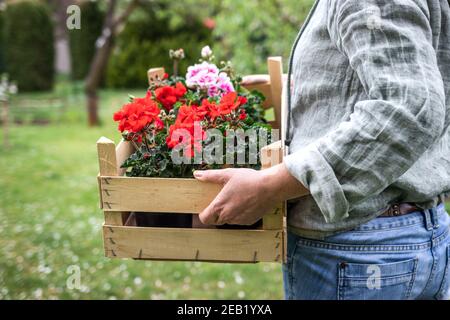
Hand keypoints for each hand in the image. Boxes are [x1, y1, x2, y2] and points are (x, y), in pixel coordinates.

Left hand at [193, 164, 307, 225]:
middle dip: (216, 214)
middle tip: (222, 201)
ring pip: (228, 220)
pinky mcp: (249, 221)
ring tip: (236, 199)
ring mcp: (239, 220)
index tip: (206, 208)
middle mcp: (228, 216)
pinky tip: (246, 202)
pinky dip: (240, 214)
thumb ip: (210, 176)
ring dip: (229, 213)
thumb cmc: (248, 180)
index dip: (203, 214)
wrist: (270, 187)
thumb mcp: (227, 174)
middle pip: (216, 221)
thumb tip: (196, 175)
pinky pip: (240, 220)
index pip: (204, 218)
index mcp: (219, 206)